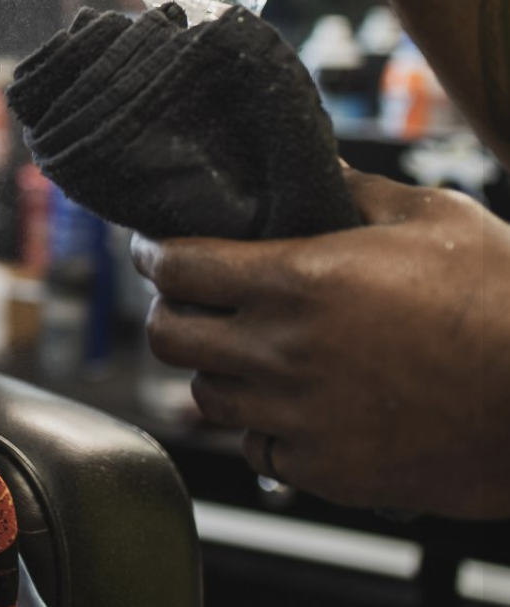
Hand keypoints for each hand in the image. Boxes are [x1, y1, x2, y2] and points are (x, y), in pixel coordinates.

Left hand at [133, 168, 509, 519]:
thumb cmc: (503, 300)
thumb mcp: (430, 216)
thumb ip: (351, 188)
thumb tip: (309, 162)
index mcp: (296, 280)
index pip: (174, 267)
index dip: (155, 254)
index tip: (157, 250)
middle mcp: (283, 351)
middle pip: (168, 336)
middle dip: (170, 312)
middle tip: (190, 301)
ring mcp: (301, 416)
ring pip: (206, 397)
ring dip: (214, 371)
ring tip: (240, 353)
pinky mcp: (328, 469)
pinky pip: (258, 450)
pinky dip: (262, 428)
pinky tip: (288, 406)